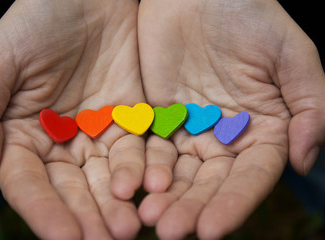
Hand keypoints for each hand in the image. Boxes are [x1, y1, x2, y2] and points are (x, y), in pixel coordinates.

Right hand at [0, 0, 144, 238]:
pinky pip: (139, 150)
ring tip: (131, 227)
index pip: (28, 182)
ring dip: (118, 203)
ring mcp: (98, 132)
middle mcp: (61, 141)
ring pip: (108, 177)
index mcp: (22, 133)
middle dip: (88, 217)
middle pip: (72, 189)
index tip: (62, 238)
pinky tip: (153, 188)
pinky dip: (145, 170)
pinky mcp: (131, 120)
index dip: (43, 210)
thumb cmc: (38, 20)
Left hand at [137, 0, 324, 238]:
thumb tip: (302, 162)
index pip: (250, 176)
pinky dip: (140, 167)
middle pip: (208, 182)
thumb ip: (310, 107)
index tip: (212, 230)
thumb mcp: (292, 55)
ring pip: (176, 171)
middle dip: (191, 208)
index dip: (233, 203)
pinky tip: (130, 186)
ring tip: (147, 218)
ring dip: (162, 196)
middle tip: (168, 232)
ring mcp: (189, 128)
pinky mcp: (157, 116)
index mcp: (261, 130)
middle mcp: (224, 137)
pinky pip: (147, 146)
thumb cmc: (251, 16)